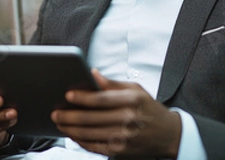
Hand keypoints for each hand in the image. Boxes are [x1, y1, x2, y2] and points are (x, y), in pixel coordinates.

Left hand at [51, 70, 181, 157]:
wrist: (169, 135)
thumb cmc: (148, 108)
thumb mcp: (136, 89)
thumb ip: (112, 83)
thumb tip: (92, 73)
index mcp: (132, 101)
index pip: (101, 99)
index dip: (82, 97)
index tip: (67, 94)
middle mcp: (128, 120)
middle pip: (91, 118)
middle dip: (69, 115)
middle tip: (55, 112)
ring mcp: (124, 138)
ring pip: (89, 134)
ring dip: (71, 129)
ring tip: (60, 122)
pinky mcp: (121, 151)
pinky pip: (95, 147)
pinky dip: (80, 141)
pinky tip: (72, 134)